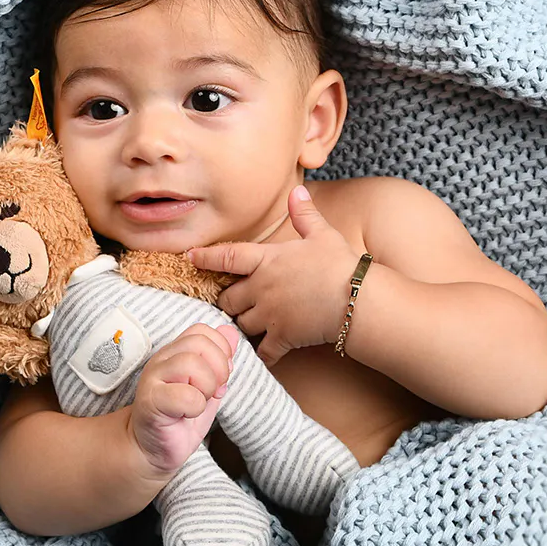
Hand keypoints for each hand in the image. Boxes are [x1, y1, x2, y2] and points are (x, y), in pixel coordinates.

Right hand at [129, 323, 237, 478]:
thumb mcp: (207, 386)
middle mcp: (162, 359)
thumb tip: (232, 332)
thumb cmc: (179, 416)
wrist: (152, 448)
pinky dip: (196, 407)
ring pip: (191, 363)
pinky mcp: (150, 401)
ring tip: (199, 402)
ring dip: (207, 387)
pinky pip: (185, 395)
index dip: (221, 350)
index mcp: (176, 352)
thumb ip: (219, 361)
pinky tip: (187, 414)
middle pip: (199, 343)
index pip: (202, 330)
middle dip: (219, 368)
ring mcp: (153, 378)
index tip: (221, 376)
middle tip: (214, 391)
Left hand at [187, 185, 359, 365]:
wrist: (356, 299)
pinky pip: (262, 351)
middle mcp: (261, 288)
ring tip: (242, 326)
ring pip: (240, 323)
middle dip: (226, 301)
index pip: (227, 257)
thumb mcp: (323, 234)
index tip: (190, 257)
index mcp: (267, 260)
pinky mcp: (282, 337)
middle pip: (227, 298)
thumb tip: (296, 191)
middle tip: (229, 302)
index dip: (205, 257)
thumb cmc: (340, 264)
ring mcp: (270, 315)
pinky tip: (261, 355)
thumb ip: (305, 214)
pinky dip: (260, 354)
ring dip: (241, 325)